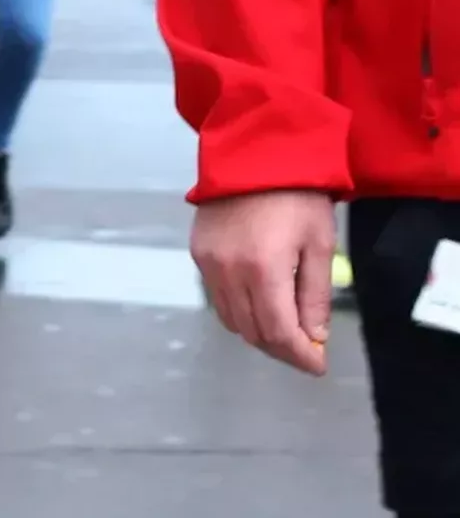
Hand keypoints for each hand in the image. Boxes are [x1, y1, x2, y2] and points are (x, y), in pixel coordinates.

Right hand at [191, 189, 337, 375]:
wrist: (255, 151)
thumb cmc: (297, 193)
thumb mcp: (319, 243)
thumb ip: (315, 294)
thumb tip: (313, 336)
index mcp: (264, 269)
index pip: (278, 331)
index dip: (299, 355)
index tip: (317, 366)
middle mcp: (229, 272)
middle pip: (253, 332)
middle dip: (281, 348)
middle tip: (305, 352)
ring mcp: (209, 264)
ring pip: (232, 320)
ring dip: (259, 333)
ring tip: (285, 331)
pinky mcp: (199, 254)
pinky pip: (218, 298)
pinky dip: (240, 311)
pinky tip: (260, 304)